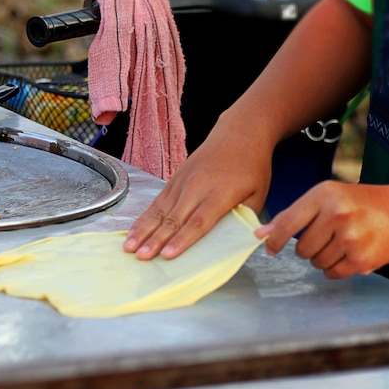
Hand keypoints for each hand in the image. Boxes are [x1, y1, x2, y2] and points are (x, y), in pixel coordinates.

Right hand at [123, 126, 272, 259]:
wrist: (239, 133)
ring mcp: (182, 182)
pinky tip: (134, 231)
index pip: (198, 222)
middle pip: (173, 218)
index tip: (167, 255)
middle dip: (155, 239)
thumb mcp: (259, 194)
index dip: (182, 240)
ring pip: (160, 211)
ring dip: (143, 230)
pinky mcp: (174, 179)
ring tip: (129, 247)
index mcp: (220, 194)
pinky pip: (157, 202)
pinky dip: (144, 218)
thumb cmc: (251, 167)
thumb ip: (245, 219)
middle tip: (140, 256)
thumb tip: (233, 243)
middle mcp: (197, 187)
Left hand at [255, 181, 388, 277]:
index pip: (288, 223)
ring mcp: (352, 238)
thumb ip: (291, 214)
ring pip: (316, 263)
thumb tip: (261, 234)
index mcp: (324, 196)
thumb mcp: (324, 197)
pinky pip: (332, 273)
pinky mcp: (363, 259)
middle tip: (323, 237)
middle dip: (307, 248)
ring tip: (338, 243)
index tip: (270, 248)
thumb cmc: (355, 203)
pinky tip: (347, 253)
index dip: (275, 240)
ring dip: (322, 258)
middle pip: (301, 249)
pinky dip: (334, 268)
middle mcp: (338, 215)